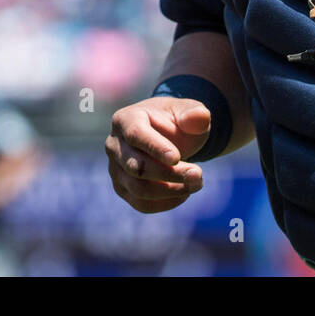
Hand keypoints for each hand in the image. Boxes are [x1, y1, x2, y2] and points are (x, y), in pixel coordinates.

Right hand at [106, 97, 210, 212]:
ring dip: (171, 190)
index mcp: (126, 119)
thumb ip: (195, 114)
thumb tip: (200, 117)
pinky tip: (185, 193)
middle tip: (198, 174)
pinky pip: (142, 204)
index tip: (177, 158)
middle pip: (136, 166)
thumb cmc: (177, 121)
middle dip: (170, 173)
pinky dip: (166, 202)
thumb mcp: (188, 112)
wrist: (170, 136)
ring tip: (196, 183)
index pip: (135, 135)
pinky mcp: (123, 188)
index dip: (155, 148)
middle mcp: (114, 145)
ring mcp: (115, 169)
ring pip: (139, 189)